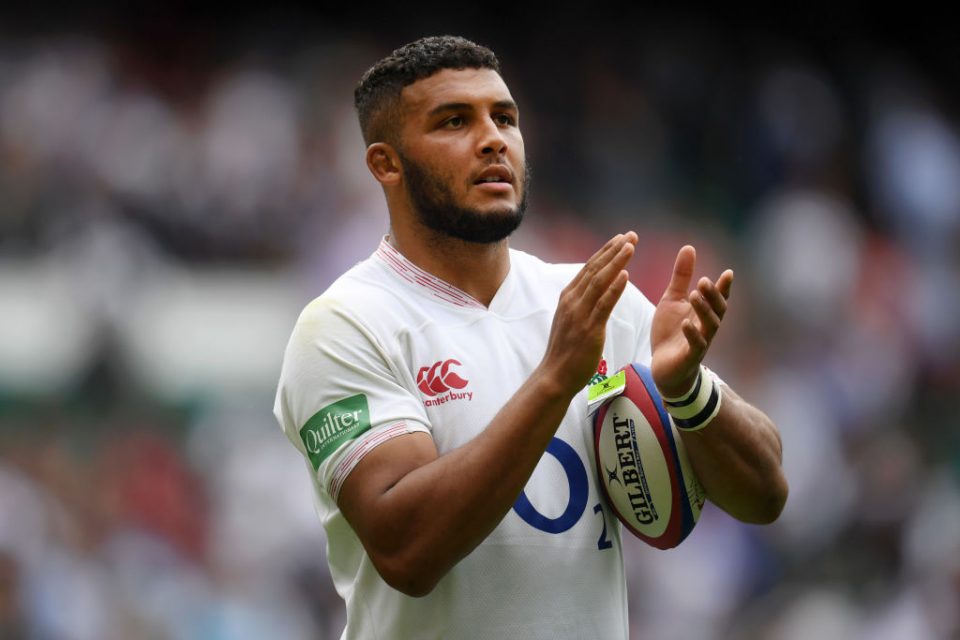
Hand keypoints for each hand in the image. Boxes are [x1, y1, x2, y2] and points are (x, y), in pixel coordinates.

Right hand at [539, 232, 636, 396]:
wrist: (555, 376)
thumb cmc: (565, 351)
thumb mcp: (570, 320)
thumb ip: (580, 303)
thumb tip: (592, 290)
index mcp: (568, 297)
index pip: (589, 268)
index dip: (606, 251)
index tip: (620, 238)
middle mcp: (572, 301)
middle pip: (595, 269)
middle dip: (614, 250)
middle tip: (631, 234)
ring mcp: (580, 315)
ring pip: (600, 281)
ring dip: (616, 261)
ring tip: (631, 246)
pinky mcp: (589, 329)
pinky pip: (603, 304)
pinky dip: (614, 288)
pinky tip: (625, 275)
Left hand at [651, 245, 732, 397]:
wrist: (663, 367)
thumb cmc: (671, 332)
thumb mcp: (673, 300)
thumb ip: (681, 277)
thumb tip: (689, 247)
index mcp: (703, 312)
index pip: (718, 298)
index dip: (724, 287)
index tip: (728, 273)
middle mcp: (706, 327)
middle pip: (717, 310)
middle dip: (713, 296)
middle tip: (704, 281)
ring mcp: (700, 342)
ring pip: (708, 326)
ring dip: (703, 310)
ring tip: (694, 295)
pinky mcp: (688, 357)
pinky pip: (695, 346)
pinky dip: (692, 334)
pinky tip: (686, 323)